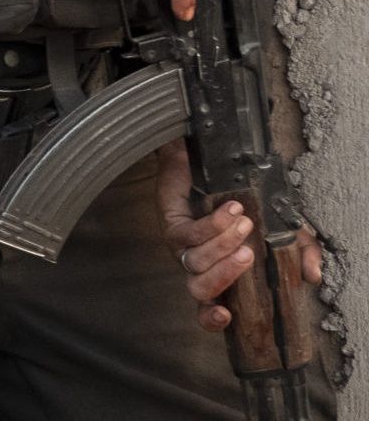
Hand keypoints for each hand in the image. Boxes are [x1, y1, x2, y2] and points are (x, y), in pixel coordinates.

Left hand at [159, 141, 322, 331]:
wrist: (209, 165)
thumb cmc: (246, 204)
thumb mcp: (282, 229)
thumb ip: (299, 251)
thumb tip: (312, 275)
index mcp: (221, 275)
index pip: (209, 308)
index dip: (212, 319)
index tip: (226, 315)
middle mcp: (198, 267)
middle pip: (201, 289)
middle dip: (225, 275)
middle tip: (248, 254)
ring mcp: (182, 248)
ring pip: (194, 262)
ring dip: (220, 244)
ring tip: (244, 224)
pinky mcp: (171, 225)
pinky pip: (187, 234)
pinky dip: (212, 224)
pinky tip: (230, 210)